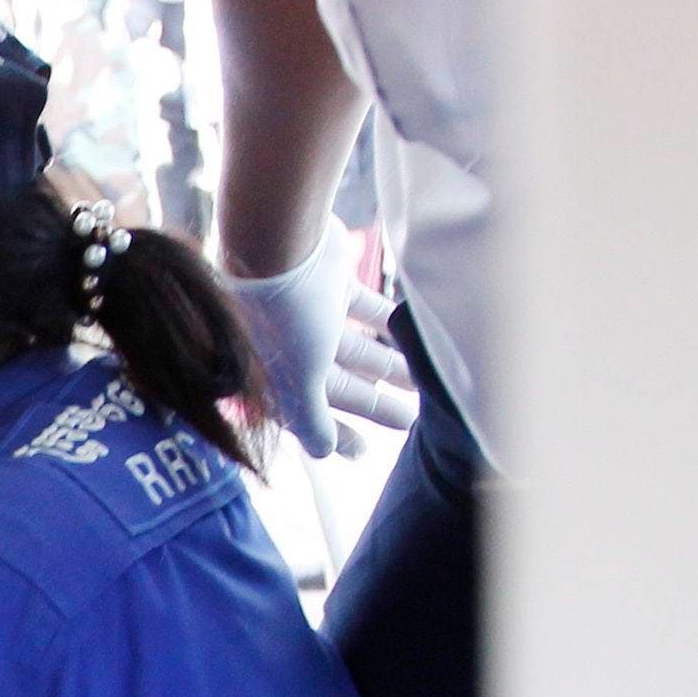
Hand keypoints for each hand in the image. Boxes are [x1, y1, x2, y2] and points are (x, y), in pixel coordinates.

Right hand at [223, 230, 419, 457]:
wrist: (276, 243)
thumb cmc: (280, 317)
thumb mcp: (298, 379)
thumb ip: (311, 418)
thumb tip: (322, 453)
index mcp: (276, 377)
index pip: (308, 415)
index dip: (335, 434)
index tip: (363, 452)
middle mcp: (290, 349)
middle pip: (337, 383)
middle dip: (372, 403)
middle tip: (408, 420)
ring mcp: (310, 315)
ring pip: (355, 348)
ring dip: (387, 366)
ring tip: (422, 381)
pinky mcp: (329, 282)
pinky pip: (363, 308)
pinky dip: (386, 322)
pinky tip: (412, 331)